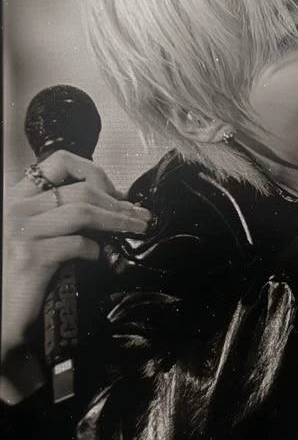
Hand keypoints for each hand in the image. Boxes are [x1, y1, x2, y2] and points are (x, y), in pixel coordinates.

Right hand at [2, 151, 150, 402]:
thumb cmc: (17, 277)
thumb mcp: (36, 236)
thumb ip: (60, 216)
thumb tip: (111, 206)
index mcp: (16, 196)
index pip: (58, 162)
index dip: (94, 172)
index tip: (117, 193)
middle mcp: (14, 207)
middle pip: (80, 189)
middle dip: (118, 203)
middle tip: (142, 217)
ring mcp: (20, 230)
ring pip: (83, 212)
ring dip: (118, 221)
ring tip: (138, 230)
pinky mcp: (29, 257)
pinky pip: (77, 244)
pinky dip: (98, 251)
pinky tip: (106, 261)